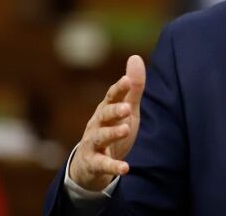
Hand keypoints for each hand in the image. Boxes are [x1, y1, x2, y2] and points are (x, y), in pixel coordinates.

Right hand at [70, 55, 145, 190]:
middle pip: (103, 115)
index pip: (111, 96)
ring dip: (112, 134)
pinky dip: (113, 166)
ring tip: (125, 130)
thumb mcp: (126, 109)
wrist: (90, 164)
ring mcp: (92, 144)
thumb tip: (135, 57)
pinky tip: (125, 168)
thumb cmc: (112, 130)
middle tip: (126, 108)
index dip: (119, 89)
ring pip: (100, 137)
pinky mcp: (93, 164)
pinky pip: (103, 165)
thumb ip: (133, 88)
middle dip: (113, 111)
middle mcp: (96, 125)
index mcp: (105, 110)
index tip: (126, 80)